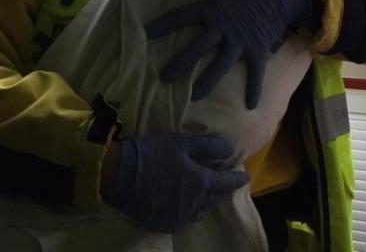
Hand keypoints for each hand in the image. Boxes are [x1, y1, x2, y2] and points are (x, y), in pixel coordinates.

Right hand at [106, 133, 248, 231]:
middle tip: (222, 182)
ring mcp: (179, 216)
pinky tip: (184, 205)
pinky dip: (188, 211)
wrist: (121, 175)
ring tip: (204, 194)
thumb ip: (208, 146)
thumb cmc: (153, 154)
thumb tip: (229, 149)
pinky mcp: (164, 223)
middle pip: (214, 198)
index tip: (245, 178)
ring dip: (205, 201)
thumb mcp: (182, 143)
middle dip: (220, 190)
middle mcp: (194, 204)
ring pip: (199, 211)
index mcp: (201, 183)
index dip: (237, 179)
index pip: (226, 183)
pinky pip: (183, 219)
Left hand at [147, 0, 317, 108]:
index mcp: (213, 8)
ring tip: (194, 97)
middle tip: (163, 78)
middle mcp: (223, 28)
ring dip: (207, 82)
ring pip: (219, 66)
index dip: (164, 25)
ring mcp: (240, 41)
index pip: (182, 16)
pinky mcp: (257, 50)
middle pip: (196, 49)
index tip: (146, 33)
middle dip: (179, 64)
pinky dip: (254, 90)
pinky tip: (250, 107)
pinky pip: (255, 74)